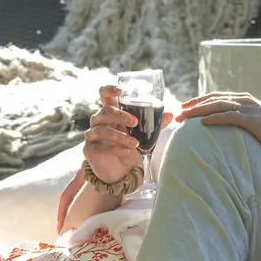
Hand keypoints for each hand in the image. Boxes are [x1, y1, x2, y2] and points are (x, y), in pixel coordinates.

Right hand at [58, 84, 172, 231]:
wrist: (121, 171)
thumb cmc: (130, 146)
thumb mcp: (144, 135)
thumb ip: (155, 124)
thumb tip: (170, 114)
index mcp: (111, 113)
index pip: (104, 95)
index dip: (109, 89)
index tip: (120, 90)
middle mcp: (99, 121)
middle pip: (105, 111)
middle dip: (121, 116)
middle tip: (136, 122)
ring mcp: (92, 135)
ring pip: (102, 130)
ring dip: (120, 136)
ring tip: (135, 143)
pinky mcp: (89, 150)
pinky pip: (99, 147)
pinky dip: (114, 149)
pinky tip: (125, 152)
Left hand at [175, 91, 260, 161]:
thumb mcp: (253, 126)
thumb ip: (240, 122)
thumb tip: (224, 128)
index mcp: (244, 100)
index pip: (216, 97)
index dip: (198, 101)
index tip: (183, 107)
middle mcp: (246, 101)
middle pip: (214, 99)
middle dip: (194, 104)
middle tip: (178, 111)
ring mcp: (250, 109)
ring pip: (219, 105)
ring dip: (200, 110)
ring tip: (185, 116)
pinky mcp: (253, 120)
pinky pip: (230, 116)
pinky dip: (215, 117)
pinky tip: (203, 123)